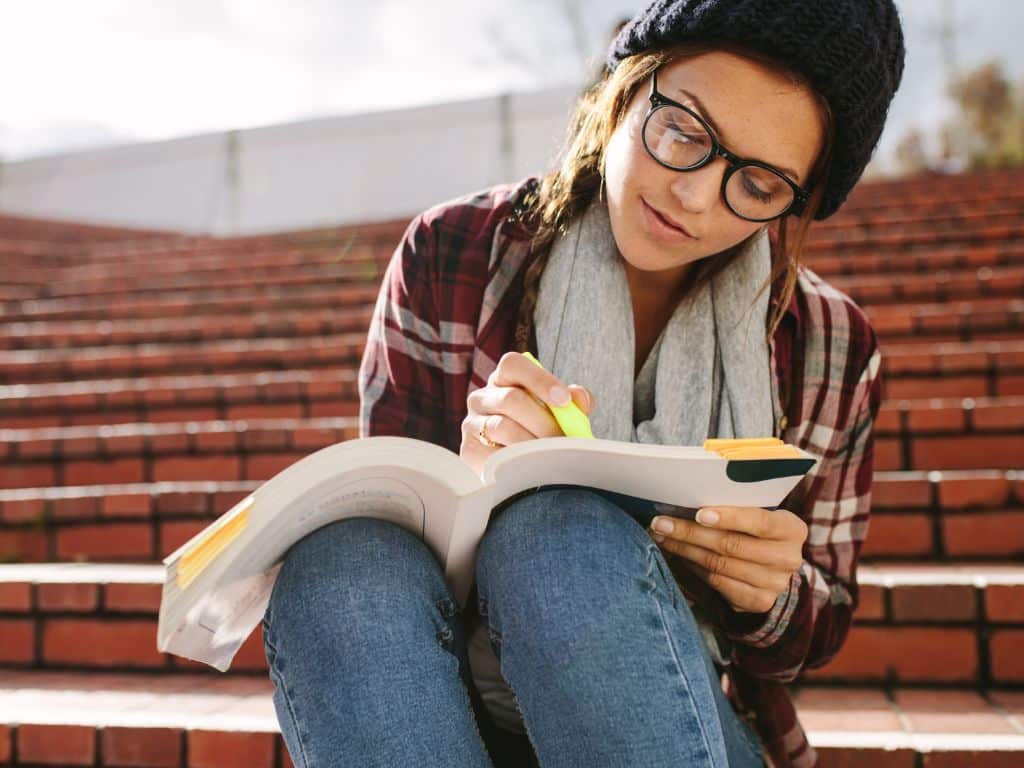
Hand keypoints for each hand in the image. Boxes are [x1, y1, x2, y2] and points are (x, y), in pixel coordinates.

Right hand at [459, 352, 594, 475]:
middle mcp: (482, 397)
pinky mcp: (469, 450)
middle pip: (510, 399)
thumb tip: (578, 398)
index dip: (539, 379)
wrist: (521, 467)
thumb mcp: (559, 413)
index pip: (513, 364)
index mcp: (503, 379)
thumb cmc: (541, 431)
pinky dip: (517, 461)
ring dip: (533, 443)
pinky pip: (494, 454)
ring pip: (502, 427)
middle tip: (564, 439)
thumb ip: (573, 402)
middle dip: (543, 421)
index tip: (564, 400)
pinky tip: (532, 467)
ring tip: (552, 455)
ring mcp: (472, 423)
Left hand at [649, 506, 807, 614]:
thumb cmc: (757, 529)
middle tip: (661, 523)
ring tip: (662, 537)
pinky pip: (717, 582)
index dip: (729, 517)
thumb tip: (689, 496)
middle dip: (690, 533)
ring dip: (685, 550)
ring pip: (719, 565)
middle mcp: (787, 558)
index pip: (760, 522)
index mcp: (792, 529)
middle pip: (732, 545)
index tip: (698, 513)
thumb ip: (736, 506)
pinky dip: (693, 567)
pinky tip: (678, 555)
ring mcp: (774, 584)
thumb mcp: (758, 512)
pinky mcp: (758, 602)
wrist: (773, 566)